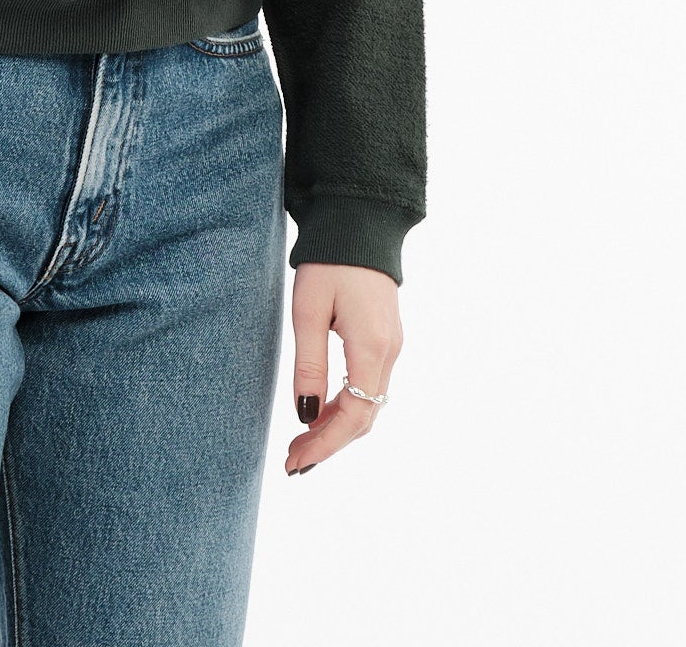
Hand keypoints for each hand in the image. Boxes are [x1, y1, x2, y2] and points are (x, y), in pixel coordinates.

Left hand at [286, 263, 401, 474]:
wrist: (359, 222)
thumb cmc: (328, 262)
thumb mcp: (308, 310)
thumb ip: (309, 363)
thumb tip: (305, 414)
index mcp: (371, 349)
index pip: (353, 417)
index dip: (324, 445)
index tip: (296, 462)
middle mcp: (389, 353)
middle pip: (364, 419)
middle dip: (329, 443)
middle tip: (293, 459)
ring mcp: (392, 346)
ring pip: (369, 405)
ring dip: (337, 427)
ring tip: (301, 439)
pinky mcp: (386, 337)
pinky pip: (370, 385)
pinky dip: (346, 405)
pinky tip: (321, 409)